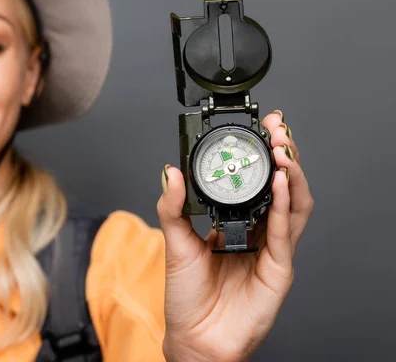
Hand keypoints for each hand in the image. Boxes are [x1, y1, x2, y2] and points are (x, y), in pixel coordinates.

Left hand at [157, 111, 313, 361]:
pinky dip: (286, 205)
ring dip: (291, 174)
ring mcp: (272, 249)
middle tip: (279, 129)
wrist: (195, 336)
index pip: (257, 182)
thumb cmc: (187, 296)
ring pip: (294, 204)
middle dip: (283, 154)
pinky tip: (281, 183)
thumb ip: (173, 207)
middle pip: (282, 187)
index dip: (262, 155)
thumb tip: (170, 171)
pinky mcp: (279, 268)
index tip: (260, 128)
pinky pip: (286, 232)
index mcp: (237, 223)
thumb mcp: (175, 242)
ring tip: (283, 150)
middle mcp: (259, 232)